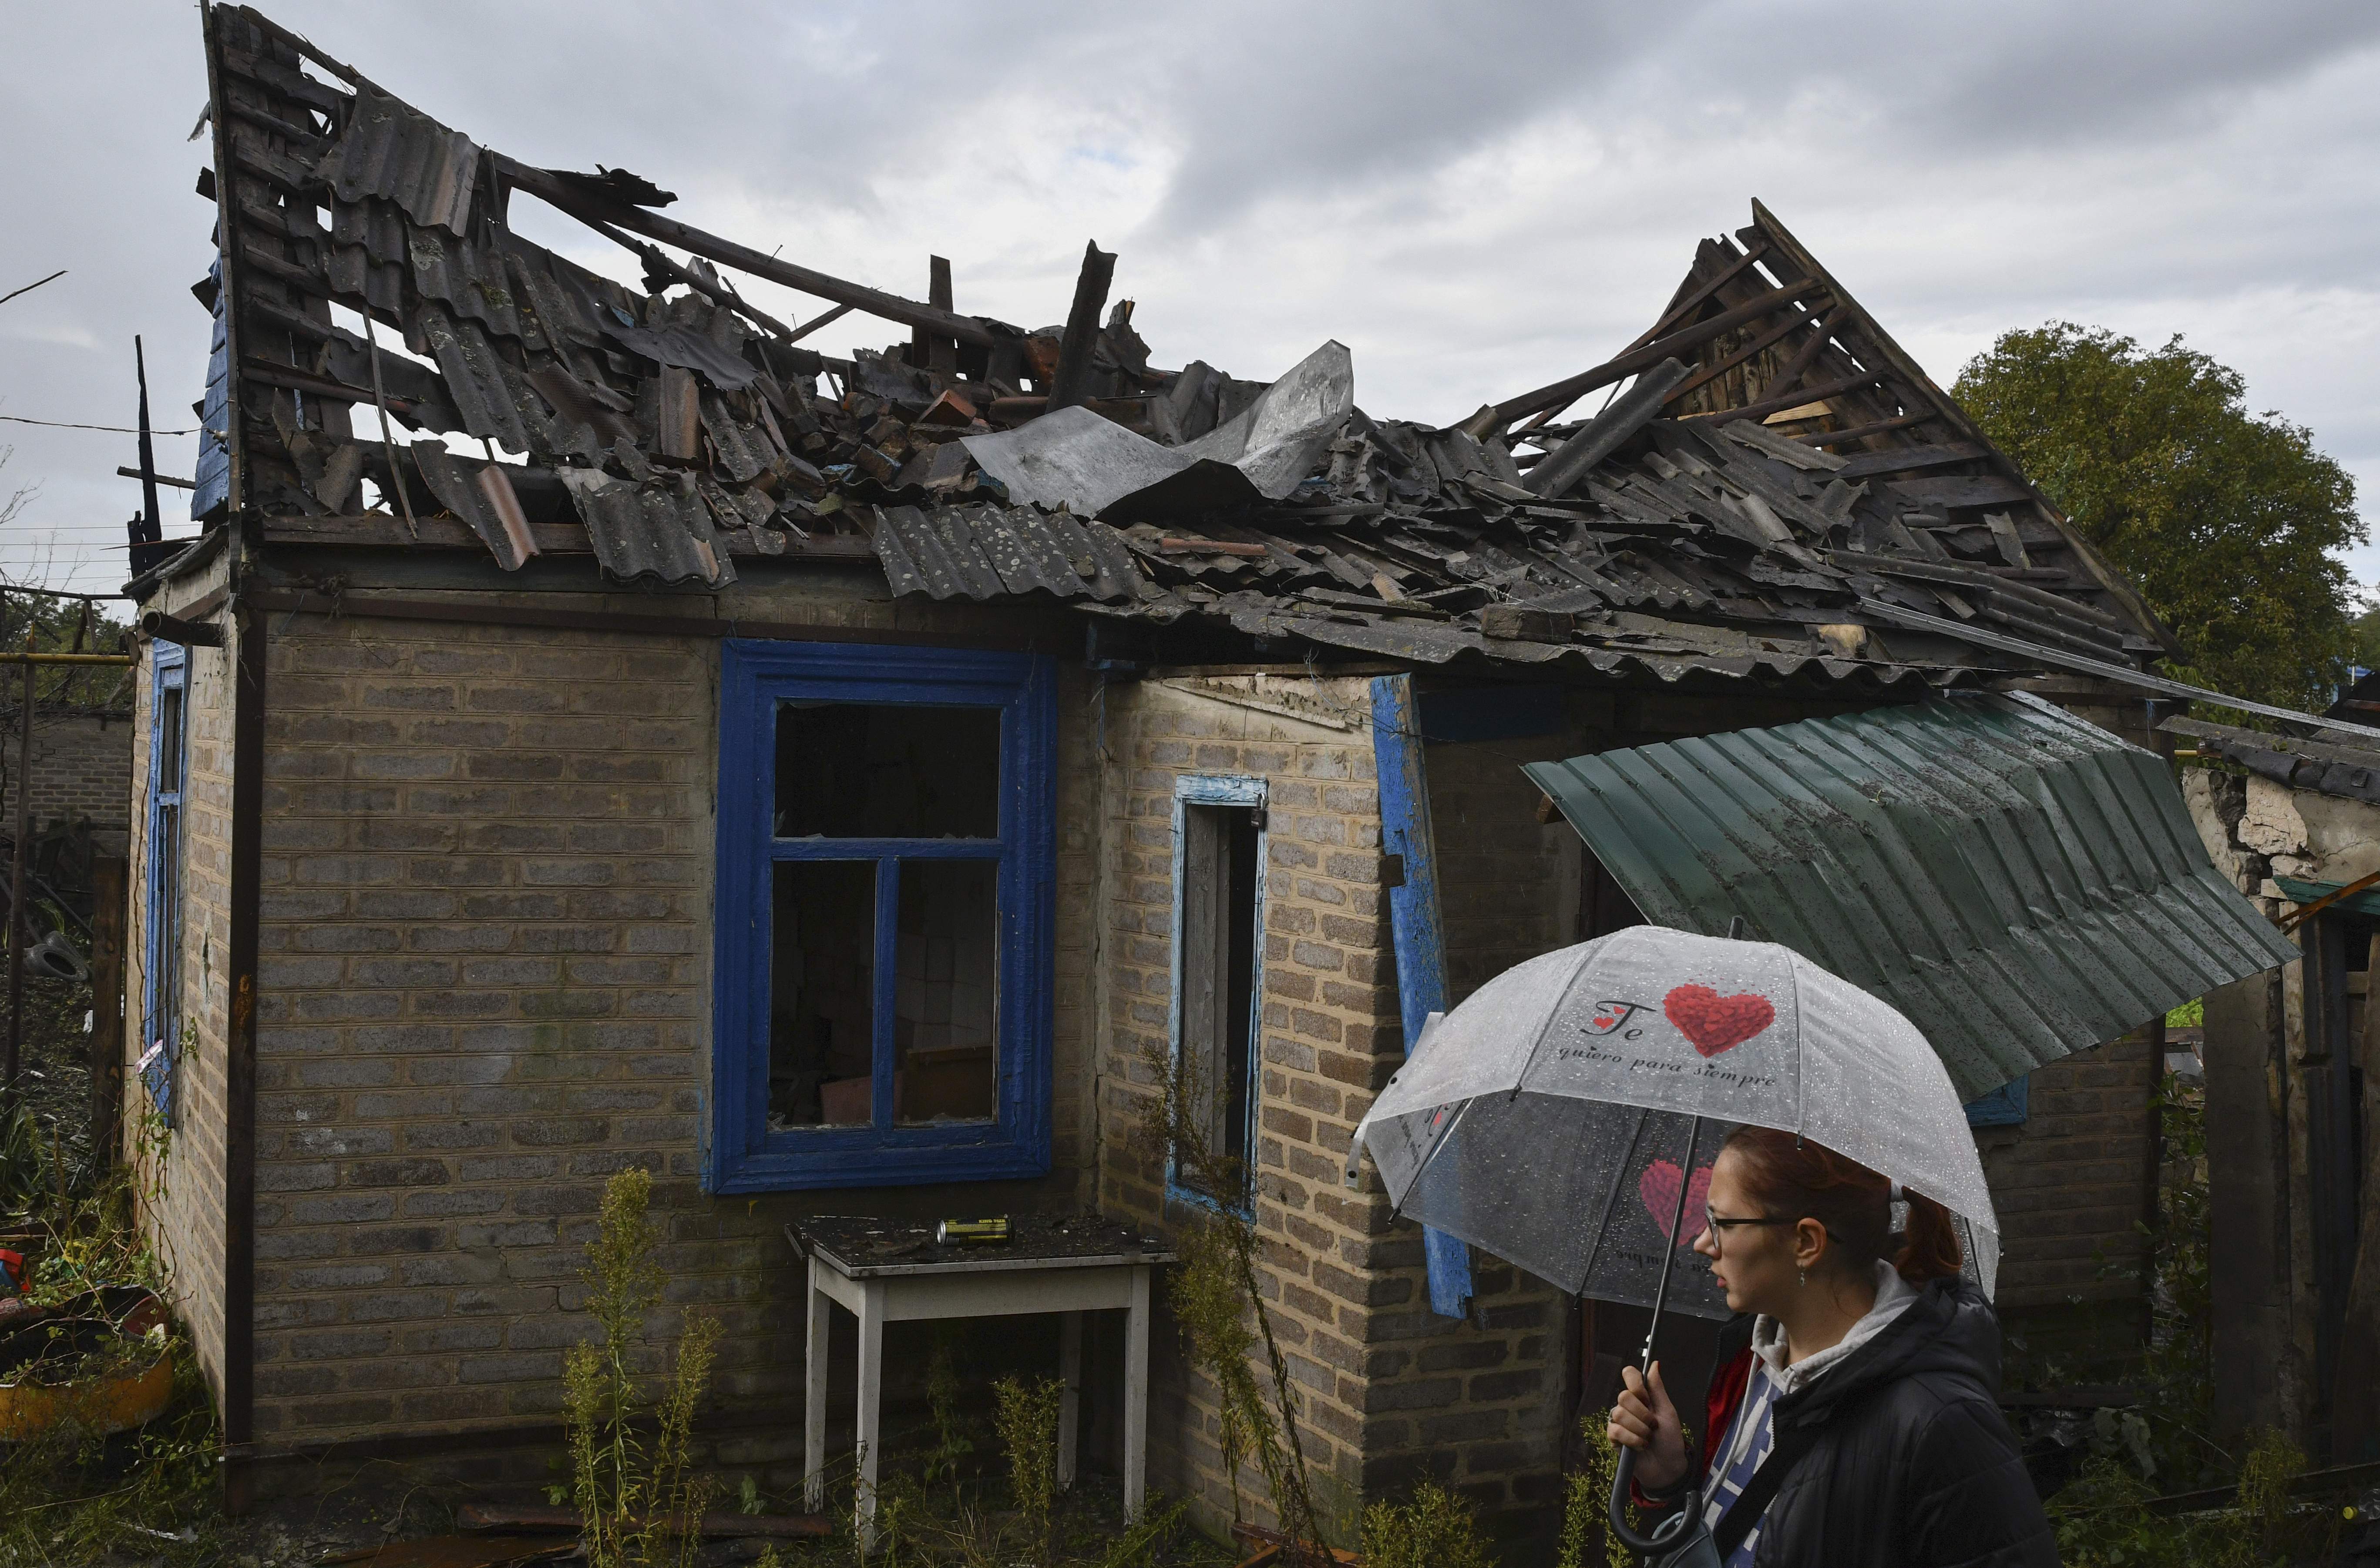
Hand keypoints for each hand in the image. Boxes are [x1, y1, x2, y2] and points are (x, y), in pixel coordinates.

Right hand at [1607, 1361, 1687, 1491]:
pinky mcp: (1614, 1438)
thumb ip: (1658, 1389)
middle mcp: (1628, 1407)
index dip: (1635, 1382)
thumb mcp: (1668, 1412)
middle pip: (1623, 1396)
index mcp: (1642, 1398)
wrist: (1668, 1467)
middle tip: (1652, 1424)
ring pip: (1619, 1414)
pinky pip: (1616, 1430)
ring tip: (1648, 1438)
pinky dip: (1632, 1439)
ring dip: (1639, 1429)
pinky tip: (1641, 1445)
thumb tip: (1654, 1364)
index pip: (1629, 1375)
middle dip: (1642, 1413)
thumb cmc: (1671, 1440)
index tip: (1646, 1397)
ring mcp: (1619, 1422)